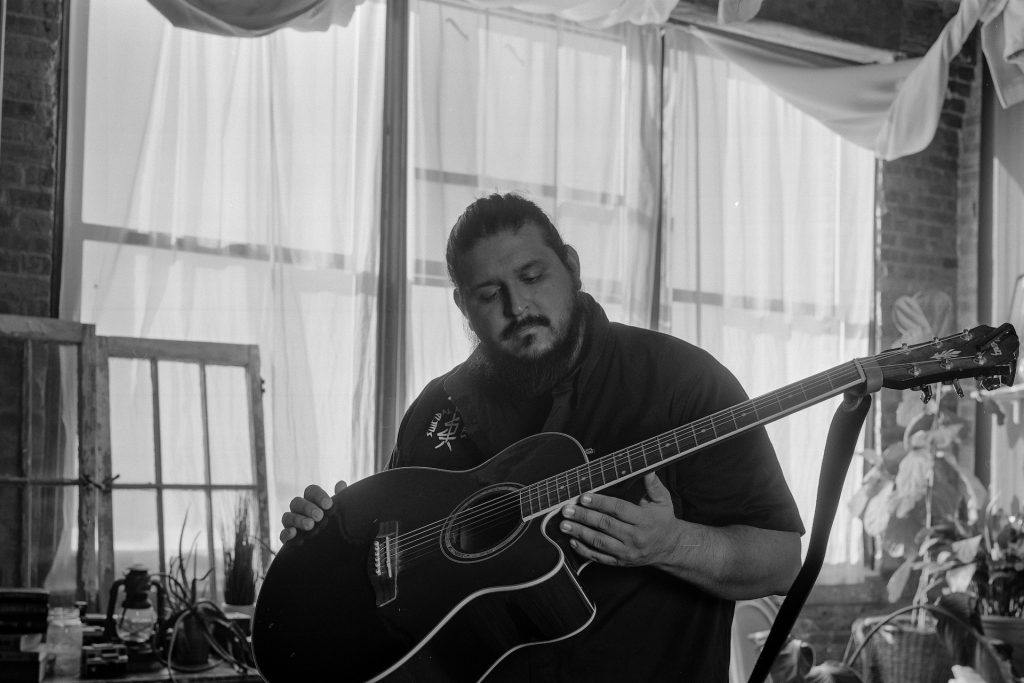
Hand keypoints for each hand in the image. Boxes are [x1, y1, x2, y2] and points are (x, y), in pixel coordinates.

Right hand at [279, 480, 346, 542]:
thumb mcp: (337, 512)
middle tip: (319, 516)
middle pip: (297, 502)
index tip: (329, 505)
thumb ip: (339, 499)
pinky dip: (286, 533)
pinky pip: (282, 534)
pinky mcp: (287, 538)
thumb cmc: (333, 524)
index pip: (311, 491)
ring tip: (310, 525)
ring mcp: (291, 524)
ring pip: (288, 517)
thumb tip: (341, 483)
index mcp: (312, 501)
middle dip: (307, 508)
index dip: (319, 496)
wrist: (328, 548)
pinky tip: (293, 533)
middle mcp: (299, 510)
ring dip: (298, 520)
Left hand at [558, 472, 680, 566]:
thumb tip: (648, 470)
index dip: (600, 502)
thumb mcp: (663, 501)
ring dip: (580, 533)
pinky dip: (584, 551)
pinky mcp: (620, 562)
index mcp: (644, 520)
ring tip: (564, 524)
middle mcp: (635, 537)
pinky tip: (573, 542)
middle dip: (584, 517)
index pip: (619, 510)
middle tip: (567, 510)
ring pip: (600, 542)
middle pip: (605, 525)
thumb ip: (653, 486)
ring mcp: (627, 551)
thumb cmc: (663, 521)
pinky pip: (600, 558)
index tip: (584, 497)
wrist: (669, 548)